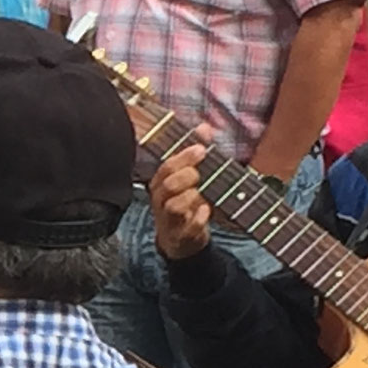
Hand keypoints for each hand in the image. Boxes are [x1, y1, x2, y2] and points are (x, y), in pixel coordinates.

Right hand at [148, 131, 215, 261]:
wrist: (180, 240)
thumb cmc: (184, 203)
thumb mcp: (188, 177)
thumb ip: (195, 152)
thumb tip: (203, 127)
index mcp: (161, 183)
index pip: (167, 166)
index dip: (184, 156)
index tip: (202, 149)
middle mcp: (161, 201)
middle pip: (168, 184)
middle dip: (187, 176)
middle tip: (199, 175)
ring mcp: (169, 220)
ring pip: (174, 206)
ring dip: (191, 197)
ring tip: (201, 195)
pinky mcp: (180, 237)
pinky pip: (188, 228)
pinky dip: (199, 218)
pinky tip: (206, 210)